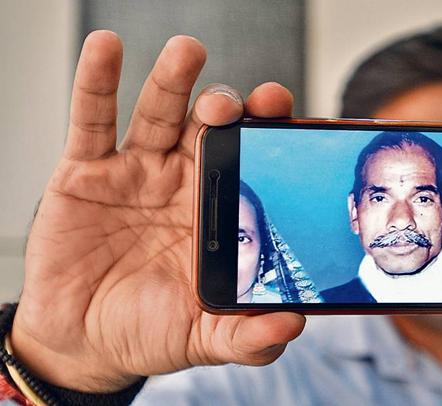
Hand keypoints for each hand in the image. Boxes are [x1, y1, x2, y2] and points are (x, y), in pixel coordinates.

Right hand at [10, 30, 304, 392]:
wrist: (86, 340)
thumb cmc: (150, 329)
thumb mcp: (204, 336)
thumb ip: (248, 337)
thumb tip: (291, 327)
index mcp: (219, 209)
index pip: (251, 159)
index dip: (268, 135)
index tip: (284, 118)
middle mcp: (183, 179)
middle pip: (210, 127)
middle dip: (226, 106)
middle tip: (239, 104)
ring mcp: (136, 170)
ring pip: (158, 112)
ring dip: (173, 80)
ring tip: (188, 52)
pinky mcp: (87, 172)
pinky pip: (92, 121)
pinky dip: (96, 83)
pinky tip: (106, 49)